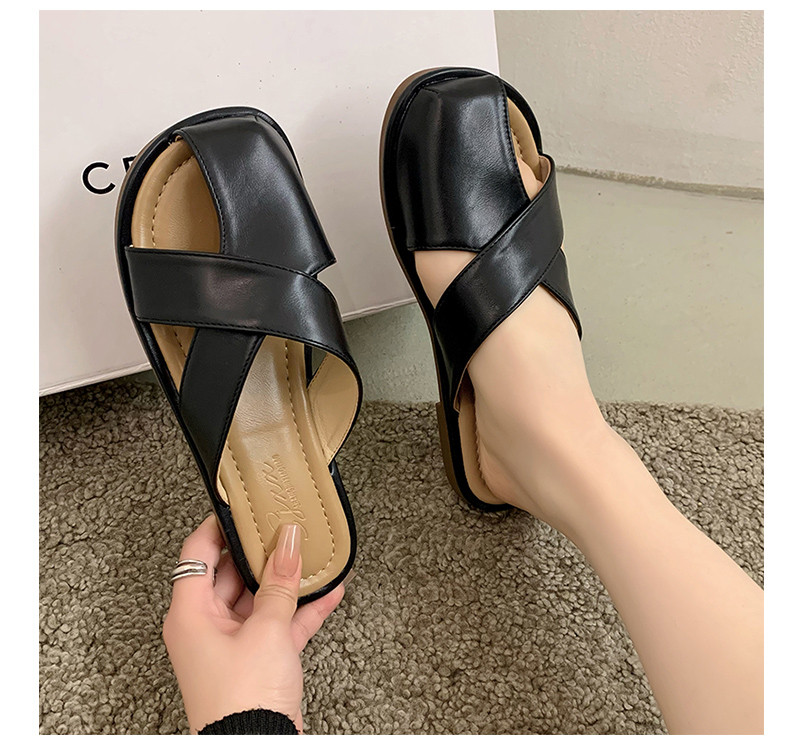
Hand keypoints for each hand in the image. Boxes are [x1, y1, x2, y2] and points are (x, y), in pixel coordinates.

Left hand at [163, 516, 344, 733]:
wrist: (257, 750)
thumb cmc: (242, 699)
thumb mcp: (266, 629)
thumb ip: (280, 581)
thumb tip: (288, 541)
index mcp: (190, 613)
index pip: (197, 552)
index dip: (218, 525)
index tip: (242, 505)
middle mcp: (205, 626)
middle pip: (230, 573)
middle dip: (261, 552)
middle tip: (284, 526)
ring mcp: (231, 643)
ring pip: (258, 597)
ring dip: (286, 580)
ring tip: (310, 554)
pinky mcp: (256, 660)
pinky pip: (277, 623)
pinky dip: (300, 608)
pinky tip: (328, 591)